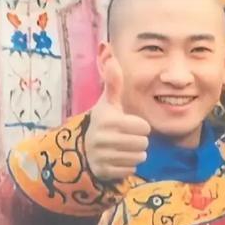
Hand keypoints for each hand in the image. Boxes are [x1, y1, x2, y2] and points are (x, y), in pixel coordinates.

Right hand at [86, 57, 151, 181]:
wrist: (80, 148)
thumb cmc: (102, 122)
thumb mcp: (107, 103)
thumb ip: (113, 82)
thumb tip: (109, 52)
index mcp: (108, 120)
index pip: (144, 127)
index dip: (140, 126)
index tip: (128, 125)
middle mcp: (103, 138)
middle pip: (143, 143)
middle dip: (138, 141)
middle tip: (125, 138)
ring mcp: (102, 156)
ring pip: (139, 158)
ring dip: (134, 154)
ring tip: (121, 148)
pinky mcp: (103, 172)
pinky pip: (130, 170)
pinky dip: (126, 166)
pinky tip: (115, 160)